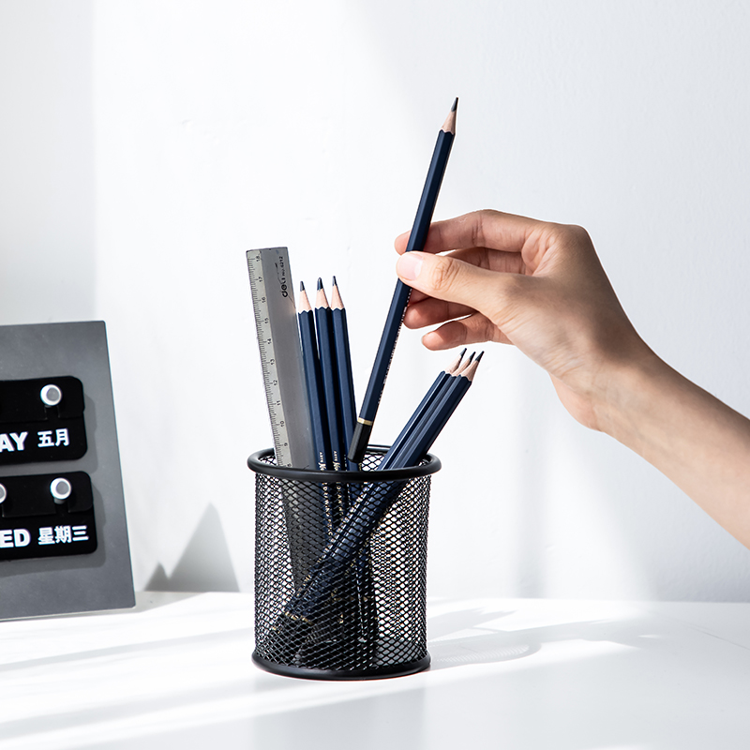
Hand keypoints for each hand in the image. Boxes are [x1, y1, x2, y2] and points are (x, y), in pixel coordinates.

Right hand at [395, 209, 653, 430]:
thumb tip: (413, 264)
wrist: (613, 388)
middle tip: (405, 290)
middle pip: (475, 263)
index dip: (441, 235)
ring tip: (412, 319)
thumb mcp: (510, 298)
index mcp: (550, 241)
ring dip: (443, 307)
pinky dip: (460, 328)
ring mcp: (536, 298)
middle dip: (438, 279)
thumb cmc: (586, 336)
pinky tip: (436, 339)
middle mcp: (544, 265)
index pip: (483, 226)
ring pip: (477, 295)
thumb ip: (456, 279)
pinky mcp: (531, 328)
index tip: (406, 246)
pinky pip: (485, 321)